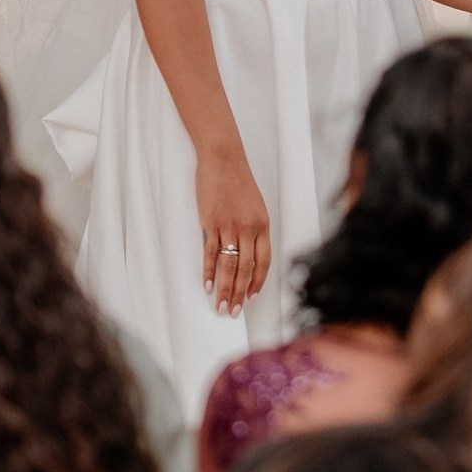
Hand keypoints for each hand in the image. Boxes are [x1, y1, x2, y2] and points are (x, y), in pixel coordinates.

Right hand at [196, 143, 270, 316]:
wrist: (223, 159)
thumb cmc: (238, 181)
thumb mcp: (254, 206)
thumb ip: (253, 230)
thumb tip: (248, 255)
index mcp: (262, 225)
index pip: (264, 261)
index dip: (258, 282)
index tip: (252, 297)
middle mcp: (248, 228)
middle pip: (246, 268)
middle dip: (240, 293)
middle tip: (234, 312)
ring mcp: (229, 226)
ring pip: (228, 265)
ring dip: (225, 289)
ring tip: (221, 306)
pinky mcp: (210, 222)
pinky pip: (211, 252)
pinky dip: (209, 271)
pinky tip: (208, 285)